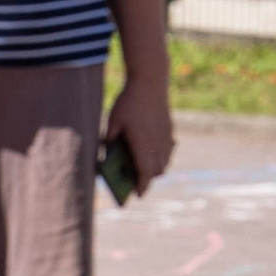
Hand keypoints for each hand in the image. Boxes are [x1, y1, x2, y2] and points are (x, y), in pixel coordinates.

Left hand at [105, 70, 173, 188]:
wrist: (151, 80)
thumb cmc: (129, 101)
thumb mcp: (113, 120)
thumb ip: (110, 139)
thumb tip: (106, 151)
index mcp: (142, 144)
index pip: (145, 172)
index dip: (142, 186)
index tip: (138, 195)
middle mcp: (157, 143)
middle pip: (157, 170)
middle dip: (148, 179)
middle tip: (137, 183)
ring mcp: (166, 136)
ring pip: (165, 161)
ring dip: (156, 168)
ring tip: (145, 170)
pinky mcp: (169, 129)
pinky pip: (169, 149)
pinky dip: (162, 156)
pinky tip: (154, 153)